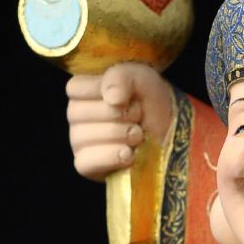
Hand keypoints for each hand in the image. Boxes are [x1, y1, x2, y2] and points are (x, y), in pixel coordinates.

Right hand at [66, 62, 173, 180]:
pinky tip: (128, 154)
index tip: (125, 96)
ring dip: (118, 135)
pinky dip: (109, 158)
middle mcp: (76, 117)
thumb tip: (112, 98)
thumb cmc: (150, 103)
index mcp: (83, 92)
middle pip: (77, 113)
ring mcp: (79, 142)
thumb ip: (122, 77)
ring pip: (82, 137)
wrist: (169, 133)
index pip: (75, 89)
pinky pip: (85, 162)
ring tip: (138, 135)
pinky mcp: (87, 166)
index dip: (101, 91)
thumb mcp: (141, 78)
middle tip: (138, 117)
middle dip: (116, 114)